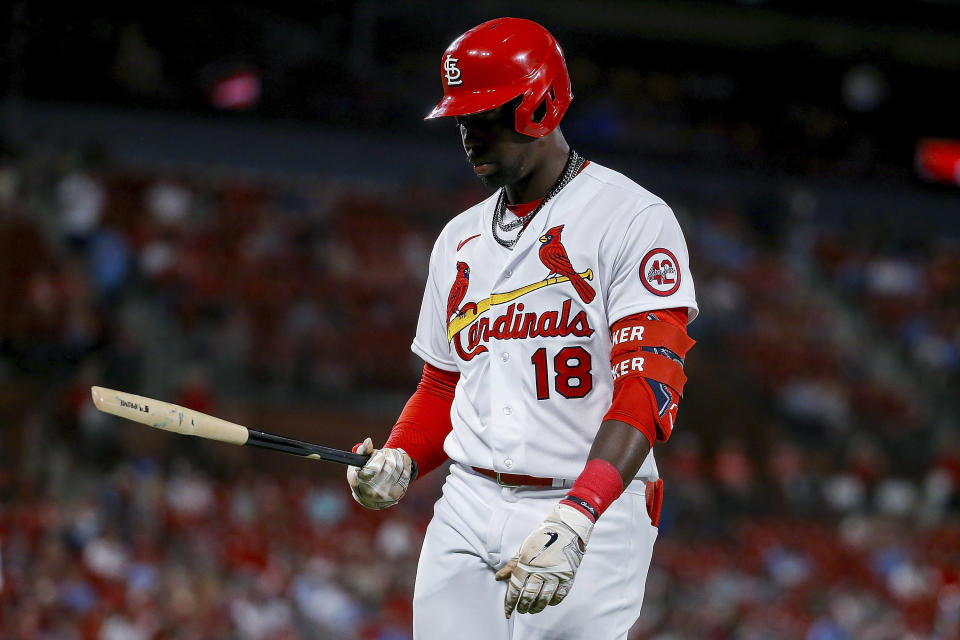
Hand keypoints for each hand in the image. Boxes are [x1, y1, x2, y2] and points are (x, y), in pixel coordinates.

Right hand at [346, 437, 412, 509]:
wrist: (368, 498)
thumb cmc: (360, 476)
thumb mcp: (356, 463)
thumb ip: (362, 451)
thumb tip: (369, 441)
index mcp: (362, 483)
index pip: (374, 467)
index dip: (378, 456)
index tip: (377, 453)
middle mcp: (376, 491)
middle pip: (390, 465)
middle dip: (389, 453)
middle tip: (385, 451)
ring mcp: (389, 494)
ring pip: (399, 467)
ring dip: (397, 455)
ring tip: (391, 454)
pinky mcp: (399, 493)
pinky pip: (407, 472)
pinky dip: (405, 460)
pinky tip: (401, 455)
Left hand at [494, 503, 593, 617]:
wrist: (565, 530)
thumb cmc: (542, 539)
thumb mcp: (524, 550)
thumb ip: (512, 565)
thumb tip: (498, 577)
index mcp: (527, 563)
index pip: (515, 587)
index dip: (510, 602)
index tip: (508, 611)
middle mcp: (540, 570)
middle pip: (529, 595)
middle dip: (523, 606)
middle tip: (521, 610)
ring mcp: (555, 574)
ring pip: (544, 598)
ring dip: (536, 607)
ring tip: (532, 610)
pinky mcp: (568, 576)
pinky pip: (559, 595)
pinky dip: (553, 601)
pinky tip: (548, 602)